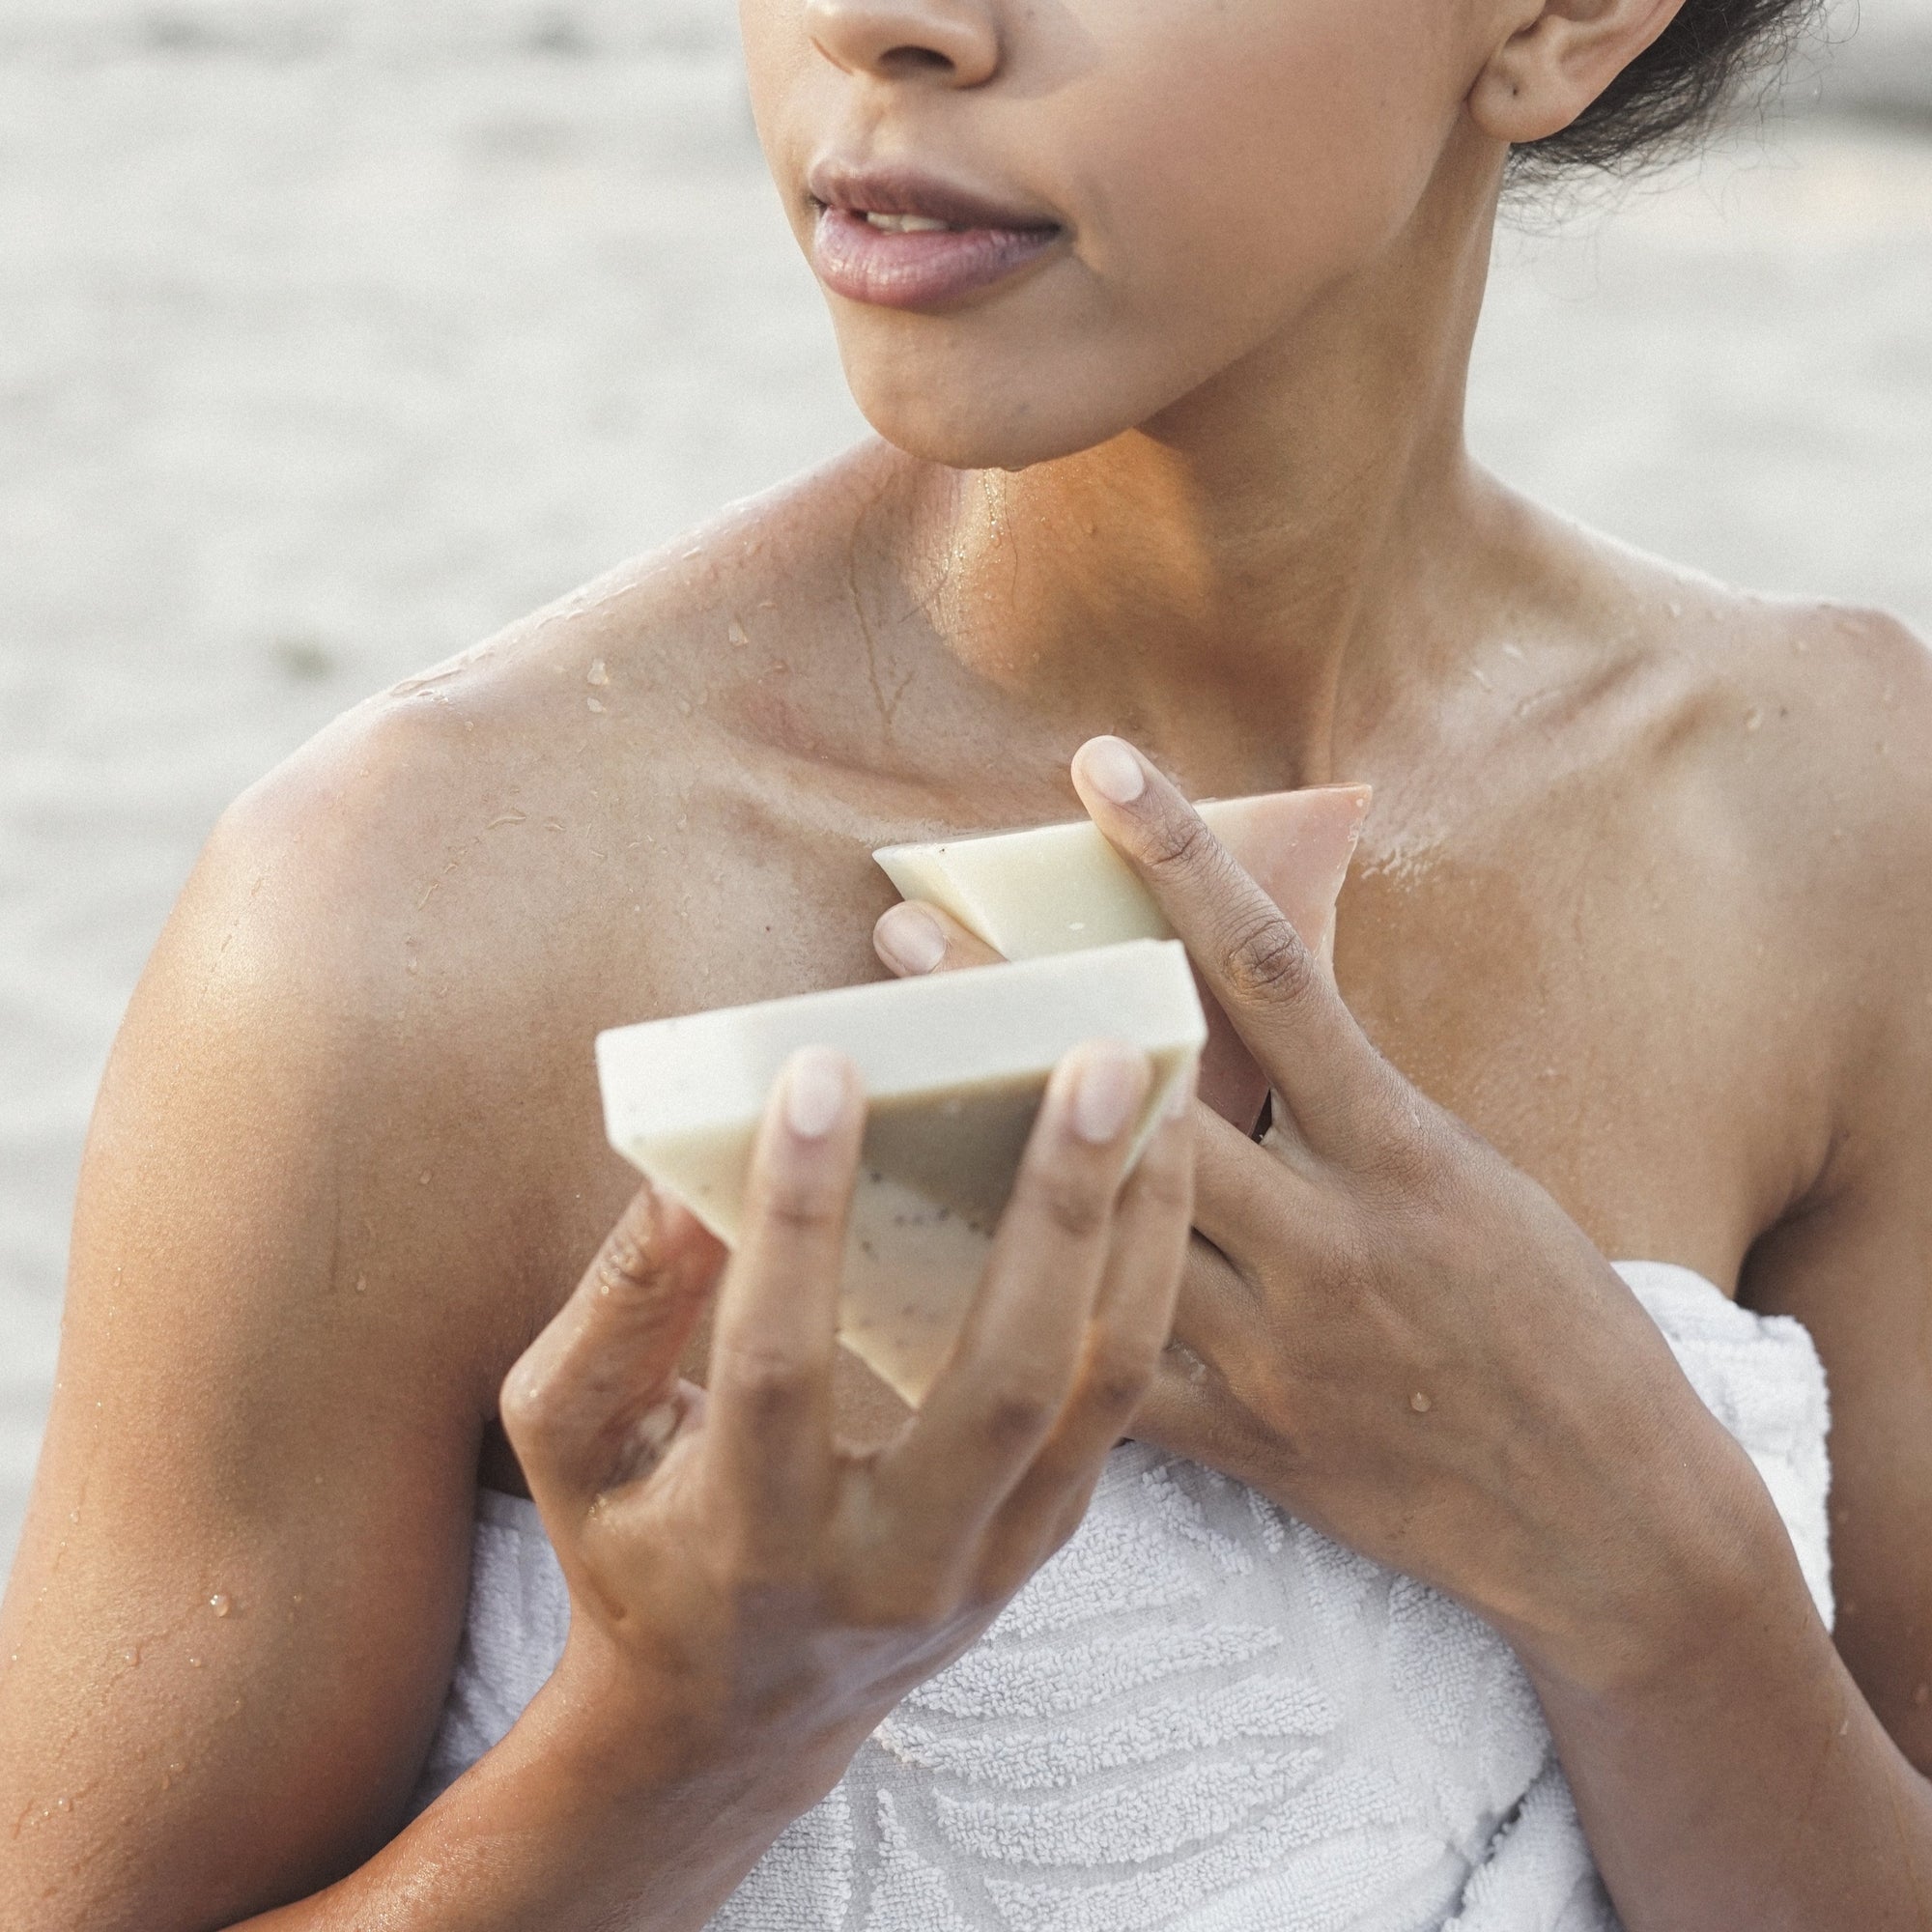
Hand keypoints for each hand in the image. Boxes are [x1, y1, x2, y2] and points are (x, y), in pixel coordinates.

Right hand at [499, 1037, 1194, 1798]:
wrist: (731, 1722)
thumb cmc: (635, 1550)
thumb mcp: (570, 1441)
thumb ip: (617, 1306)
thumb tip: (688, 1169)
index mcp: (748, 1537)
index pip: (778, 1364)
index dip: (797, 1215)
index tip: (821, 1068)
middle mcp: (891, 1558)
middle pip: (1004, 1378)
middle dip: (1056, 1208)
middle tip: (1097, 1062)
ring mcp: (992, 1556)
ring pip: (1101, 1387)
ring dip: (1142, 1228)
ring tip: (1164, 1091)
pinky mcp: (1047, 1536)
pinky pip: (1121, 1398)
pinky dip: (1147, 1275)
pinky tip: (1156, 1171)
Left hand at [874, 737, 1768, 1690]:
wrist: (1615, 1519)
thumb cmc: (1558, 1323)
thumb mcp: (1473, 1176)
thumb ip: (1351, 1096)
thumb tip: (1246, 994)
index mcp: (1400, 1151)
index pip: (1273, 972)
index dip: (1182, 858)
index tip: (1100, 769)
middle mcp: (1330, 1241)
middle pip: (1146, 1099)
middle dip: (1022, 1011)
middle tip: (903, 936)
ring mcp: (1278, 1347)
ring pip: (1105, 1233)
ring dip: (986, 1155)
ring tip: (878, 1093)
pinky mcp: (1246, 1441)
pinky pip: (1107, 1381)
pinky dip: (1024, 1325)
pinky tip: (918, 1286)